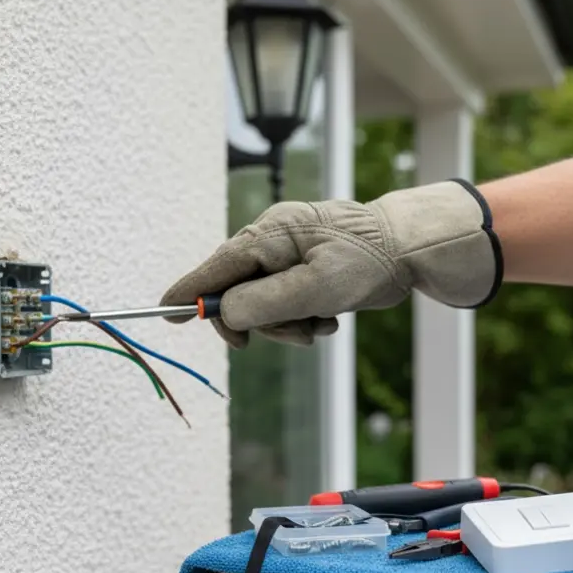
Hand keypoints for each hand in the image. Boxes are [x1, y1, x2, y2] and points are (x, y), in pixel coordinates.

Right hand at [159, 181, 501, 347]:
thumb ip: (265, 302)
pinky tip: (329, 318)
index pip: (214, 268)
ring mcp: (287, 258)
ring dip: (288, 325)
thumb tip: (227, 314)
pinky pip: (285, 306)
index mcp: (268, 236)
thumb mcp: (314, 287)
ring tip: (320, 324)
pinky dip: (302, 319)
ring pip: (263, 306)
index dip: (188, 292)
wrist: (409, 250)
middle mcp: (272, 243)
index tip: (163, 312)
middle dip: (259, 322)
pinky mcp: (303, 273)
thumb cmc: (365, 260)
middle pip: (237, 293)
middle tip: (280, 335)